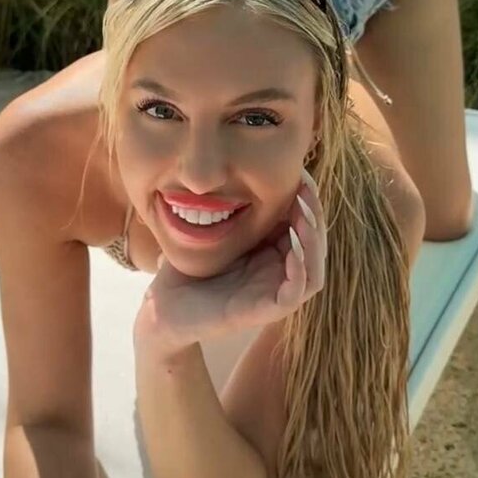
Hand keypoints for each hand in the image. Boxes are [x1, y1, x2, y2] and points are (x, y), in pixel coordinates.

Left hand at [134, 169, 326, 349]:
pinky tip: (294, 244)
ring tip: (303, 210)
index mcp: (271, 256)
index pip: (304, 227)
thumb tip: (239, 165)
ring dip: (314, 239)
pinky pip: (296, 292)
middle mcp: (277, 275)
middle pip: (315, 245)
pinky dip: (301, 269)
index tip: (299, 172)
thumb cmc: (185, 270)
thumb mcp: (212, 231)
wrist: (163, 310)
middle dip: (314, 213)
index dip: (307, 200)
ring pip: (314, 270)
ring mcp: (272, 294)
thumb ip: (231, 206)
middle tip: (304, 185)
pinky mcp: (264, 312)